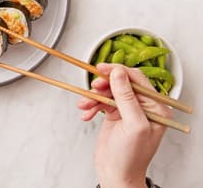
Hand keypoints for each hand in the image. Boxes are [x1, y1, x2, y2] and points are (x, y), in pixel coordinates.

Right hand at [77, 64, 170, 187]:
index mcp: (156, 108)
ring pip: (108, 91)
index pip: (138, 79)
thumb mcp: (133, 124)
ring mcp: (128, 110)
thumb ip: (127, 97)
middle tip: (93, 87)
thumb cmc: (130, 157)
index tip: (102, 69)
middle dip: (104, 85)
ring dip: (94, 97)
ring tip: (85, 105)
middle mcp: (143, 107)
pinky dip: (91, 106)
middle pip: (121, 83)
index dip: (119, 71)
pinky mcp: (114, 115)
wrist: (116, 174)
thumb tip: (119, 73)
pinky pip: (101, 102)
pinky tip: (86, 114)